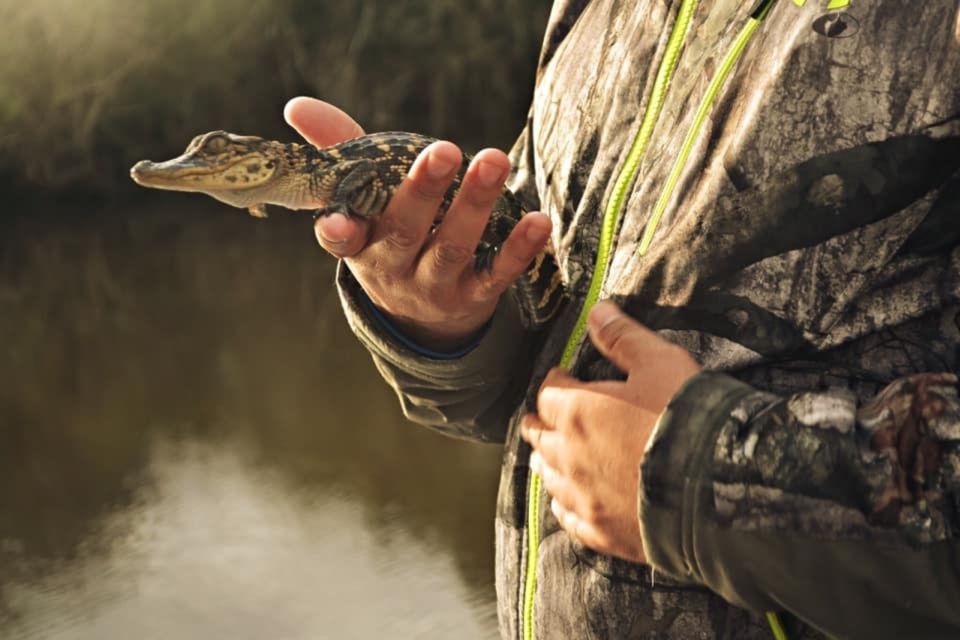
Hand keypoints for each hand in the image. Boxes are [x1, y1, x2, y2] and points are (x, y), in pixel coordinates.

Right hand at [284, 97, 552, 350]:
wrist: (422, 319)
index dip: (338, 232)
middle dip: (423, 191)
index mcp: (360, 243)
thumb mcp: (361, 200)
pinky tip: (539, 221)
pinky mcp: (474, 298)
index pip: (341, 239)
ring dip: (474, 204)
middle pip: (405, 231)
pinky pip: (497, 275)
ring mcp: (434, 287)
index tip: (338, 222)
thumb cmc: (389, 236)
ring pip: (453, 248)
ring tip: (495, 161)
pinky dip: (519, 250)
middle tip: (445, 150)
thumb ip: (337, 148)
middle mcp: (393, 268)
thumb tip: (297, 105)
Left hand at [520, 301, 700, 562]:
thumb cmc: (686, 418)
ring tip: (550, 456)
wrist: (718, 488)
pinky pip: (569, 519)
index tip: (563, 377)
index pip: (548, 394)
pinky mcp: (602, 531)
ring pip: (548, 478)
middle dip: (543, 422)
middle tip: (550, 415)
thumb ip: (623, 337)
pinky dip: (565, 505)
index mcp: (577, 412)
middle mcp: (570, 456)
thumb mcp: (659, 362)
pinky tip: (569, 502)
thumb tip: (597, 311)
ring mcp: (584, 498)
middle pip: (539, 437)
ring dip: (548, 462)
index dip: (555, 383)